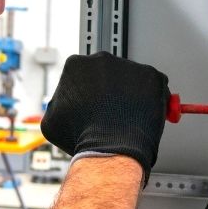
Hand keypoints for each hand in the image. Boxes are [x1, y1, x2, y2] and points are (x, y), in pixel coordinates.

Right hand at [41, 52, 169, 179]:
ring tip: (128, 118)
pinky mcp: (152, 75)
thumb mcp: (52, 122)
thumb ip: (58, 105)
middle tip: (114, 112)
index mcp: (76, 65)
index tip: (96, 104)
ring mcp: (129, 66)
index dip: (90, 92)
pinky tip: (143, 116)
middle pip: (109, 73)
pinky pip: (154, 87)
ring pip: (132, 79)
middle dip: (112, 90)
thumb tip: (63, 103)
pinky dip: (152, 100)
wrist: (111, 149)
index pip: (84, 75)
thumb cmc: (83, 137)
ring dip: (132, 95)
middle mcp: (102, 59)